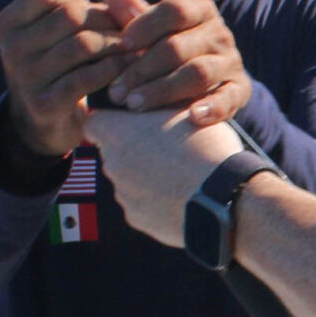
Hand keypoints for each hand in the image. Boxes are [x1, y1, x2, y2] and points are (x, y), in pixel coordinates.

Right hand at [0, 0, 122, 157]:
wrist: (41, 121)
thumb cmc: (53, 61)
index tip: (90, 6)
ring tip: (130, 45)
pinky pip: (88, 77)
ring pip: (84, 44)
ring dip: (115, 43)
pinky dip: (113, 68)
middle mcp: (11, 48)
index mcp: (7, 22)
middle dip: (104, 18)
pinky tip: (125, 66)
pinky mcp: (46, 104)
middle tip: (124, 26)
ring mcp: (26, 77)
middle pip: (71, 15)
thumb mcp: (49, 24)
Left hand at [85, 106, 244, 247]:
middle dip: (133, 148)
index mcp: (116, 131)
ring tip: (179, 172)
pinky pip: (141, 203)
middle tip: (167, 146)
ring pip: (128, 178)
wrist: (221, 196)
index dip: (112, 120)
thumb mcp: (183, 108)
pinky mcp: (136, 218)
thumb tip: (153, 98)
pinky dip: (156, 198)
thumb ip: (157, 102)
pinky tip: (180, 194)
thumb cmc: (205, 146)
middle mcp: (111, 163)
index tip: (132, 121)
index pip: (94, 121)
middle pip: (113, 151)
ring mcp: (122, 193)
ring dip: (146, 174)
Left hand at [102, 0, 252, 125]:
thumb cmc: (169, 51)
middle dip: (143, 69)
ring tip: (134, 105)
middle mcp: (220, 33)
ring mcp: (231, 62)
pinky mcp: (240, 90)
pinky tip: (192, 116)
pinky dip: (213, 107)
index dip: (146, 25)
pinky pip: (229, 98)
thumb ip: (133, 15)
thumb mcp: (152, 31)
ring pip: (198, 73)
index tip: (121, 45)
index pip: (175, 10)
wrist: (208, 81)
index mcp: (200, 10)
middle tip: (115, 91)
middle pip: (179, 46)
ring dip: (163, 89)